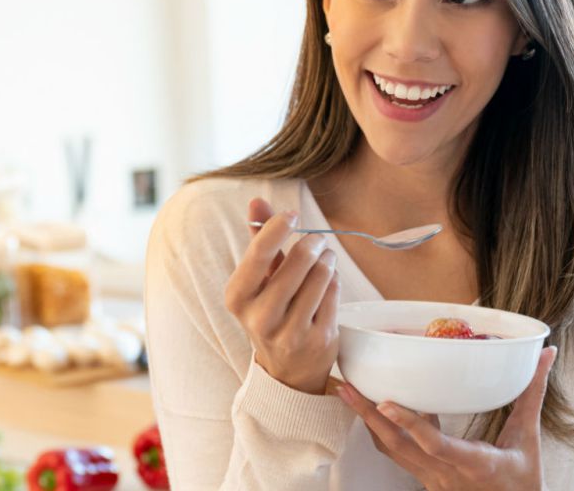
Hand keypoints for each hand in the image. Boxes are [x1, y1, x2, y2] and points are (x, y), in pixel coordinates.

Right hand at [224, 198, 340, 393]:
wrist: (286, 371)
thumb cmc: (270, 313)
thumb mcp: (257, 281)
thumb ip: (258, 240)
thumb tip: (256, 201)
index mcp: (238, 298)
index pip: (260, 253)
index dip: (279, 227)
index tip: (292, 216)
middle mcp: (260, 317)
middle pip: (298, 261)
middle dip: (312, 243)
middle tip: (317, 241)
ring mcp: (291, 332)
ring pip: (321, 276)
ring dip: (327, 260)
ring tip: (325, 259)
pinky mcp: (319, 340)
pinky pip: (335, 294)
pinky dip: (334, 282)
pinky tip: (329, 283)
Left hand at [337, 346, 557, 490]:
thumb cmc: (523, 478)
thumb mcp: (529, 437)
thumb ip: (533, 393)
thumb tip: (546, 355)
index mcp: (474, 464)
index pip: (436, 444)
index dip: (410, 424)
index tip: (386, 403)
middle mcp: (445, 474)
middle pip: (398, 446)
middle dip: (368, 416)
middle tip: (345, 387)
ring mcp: (431, 479)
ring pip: (391, 451)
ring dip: (367, 422)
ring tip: (347, 392)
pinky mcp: (424, 478)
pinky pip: (396, 454)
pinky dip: (382, 431)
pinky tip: (375, 408)